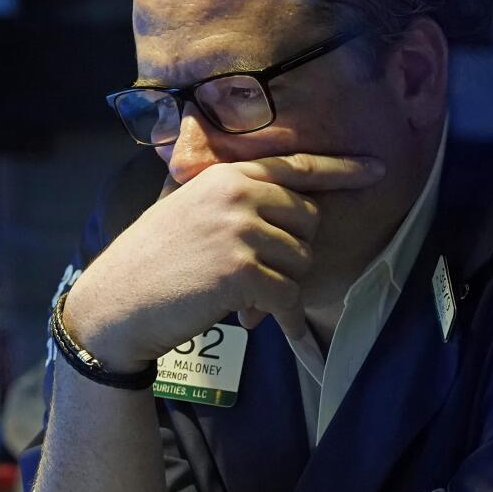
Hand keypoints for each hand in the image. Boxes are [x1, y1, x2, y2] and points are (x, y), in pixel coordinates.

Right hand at [62, 153, 384, 370]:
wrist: (117, 302)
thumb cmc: (151, 261)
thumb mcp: (187, 209)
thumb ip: (231, 198)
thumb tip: (290, 206)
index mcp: (227, 175)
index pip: (296, 167)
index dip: (341, 169)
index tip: (376, 169)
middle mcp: (237, 194)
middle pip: (308, 220)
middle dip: (292, 252)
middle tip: (255, 276)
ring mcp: (240, 230)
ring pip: (301, 261)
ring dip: (282, 286)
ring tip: (243, 297)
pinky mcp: (242, 271)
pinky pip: (288, 295)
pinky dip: (281, 316)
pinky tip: (260, 324)